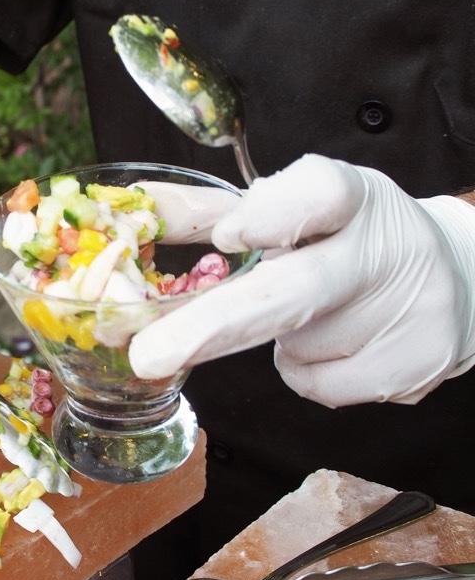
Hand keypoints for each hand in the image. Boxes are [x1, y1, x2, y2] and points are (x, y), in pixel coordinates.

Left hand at [128, 154, 474, 405]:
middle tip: (150, 353)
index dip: (273, 215)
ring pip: (295, 346)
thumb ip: (220, 209)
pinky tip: (334, 342)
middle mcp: (386, 251)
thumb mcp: (302, 204)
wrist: (461, 280)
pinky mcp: (412, 367)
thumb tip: (138, 207)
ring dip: (278, 338)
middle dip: (214, 325)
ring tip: (317, 312)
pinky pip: (317, 384)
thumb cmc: (357, 238)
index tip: (228, 234)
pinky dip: (305, 369)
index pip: (320, 195)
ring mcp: (406, 313)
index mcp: (354, 199)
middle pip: (296, 292)